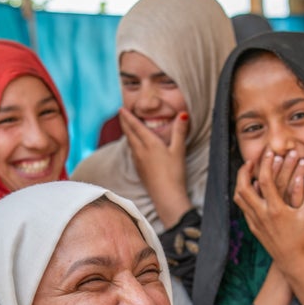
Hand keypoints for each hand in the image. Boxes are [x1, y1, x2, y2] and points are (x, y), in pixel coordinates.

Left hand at [119, 107, 191, 226]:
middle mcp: (141, 151)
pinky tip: (133, 146)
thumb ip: (180, 131)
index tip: (121, 108)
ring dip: (127, 133)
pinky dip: (131, 144)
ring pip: (130, 143)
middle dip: (124, 122)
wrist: (166, 196)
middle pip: (129, 134)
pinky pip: (132, 152)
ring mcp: (138, 162)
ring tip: (125, 127)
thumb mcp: (179, 150)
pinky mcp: (140, 170)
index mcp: (150, 144)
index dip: (128, 117)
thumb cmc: (174, 173)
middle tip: (120, 113)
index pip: (136, 126)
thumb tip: (183, 114)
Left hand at [233, 148, 303, 270]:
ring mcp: (254, 221)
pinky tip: (251, 189)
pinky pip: (243, 207)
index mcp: (275, 209)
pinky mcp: (252, 227)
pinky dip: (244, 195)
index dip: (266, 164)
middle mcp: (261, 215)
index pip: (265, 180)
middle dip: (244, 171)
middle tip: (250, 161)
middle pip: (243, 188)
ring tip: (248, 173)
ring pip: (239, 198)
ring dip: (241, 182)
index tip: (269, 153)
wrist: (292, 260)